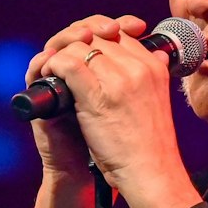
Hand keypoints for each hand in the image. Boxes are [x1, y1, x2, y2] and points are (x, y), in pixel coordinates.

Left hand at [30, 14, 200, 207]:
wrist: (150, 172)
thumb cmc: (150, 144)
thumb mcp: (158, 100)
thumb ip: (154, 76)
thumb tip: (157, 56)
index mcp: (154, 66)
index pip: (122, 35)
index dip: (100, 38)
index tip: (86, 53)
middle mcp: (138, 67)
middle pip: (99, 37)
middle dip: (78, 44)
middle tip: (64, 60)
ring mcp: (117, 79)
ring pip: (81, 46)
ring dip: (63, 53)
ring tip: (54, 68)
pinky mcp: (96, 94)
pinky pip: (68, 64)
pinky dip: (54, 65)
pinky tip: (50, 74)